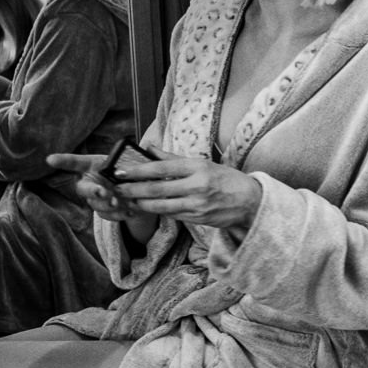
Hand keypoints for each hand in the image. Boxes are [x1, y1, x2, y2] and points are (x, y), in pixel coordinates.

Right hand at [46, 151, 141, 221]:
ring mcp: (97, 198)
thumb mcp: (138, 161)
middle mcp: (91, 182)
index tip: (50, 159)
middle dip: (92, 191)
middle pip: (83, 189)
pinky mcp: (105, 211)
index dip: (63, 161)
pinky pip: (107, 215)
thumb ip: (139, 156)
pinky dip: (118, 214)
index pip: (76, 162)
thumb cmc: (137, 171)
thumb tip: (150, 147)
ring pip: (95, 204)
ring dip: (106, 205)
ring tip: (120, 203)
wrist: (145, 191)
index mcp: (94, 166)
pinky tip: (129, 211)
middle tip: (103, 192)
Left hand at [51, 150, 262, 230]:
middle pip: (156, 189)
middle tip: (116, 189)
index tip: (120, 171)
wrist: (251, 202)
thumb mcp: (203, 163)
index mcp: (197, 168)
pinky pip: (171, 215)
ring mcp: (197, 205)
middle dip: (132, 190)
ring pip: (160, 206)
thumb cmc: (226, 179)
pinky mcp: (197, 219)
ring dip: (140, 204)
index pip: (161, 168)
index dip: (137, 171)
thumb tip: (150, 148)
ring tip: (126, 200)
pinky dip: (156, 211)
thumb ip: (174, 158)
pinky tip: (146, 208)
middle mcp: (196, 186)